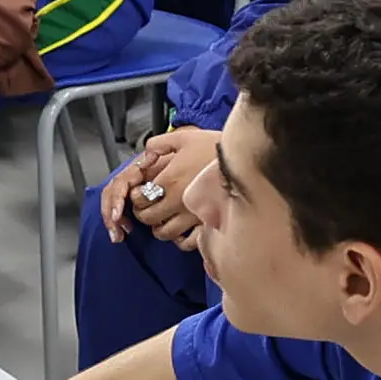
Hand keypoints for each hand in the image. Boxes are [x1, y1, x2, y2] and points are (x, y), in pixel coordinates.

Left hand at [103, 123, 224, 249]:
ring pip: (166, 233)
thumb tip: (147, 152)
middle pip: (149, 218)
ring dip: (160, 227)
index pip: (140, 199)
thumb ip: (158, 143)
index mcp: (169, 180)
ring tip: (165, 218)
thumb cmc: (214, 146)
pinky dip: (181, 240)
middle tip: (150, 206)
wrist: (243, 158)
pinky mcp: (207, 224)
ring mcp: (193, 215)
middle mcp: (178, 201)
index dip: (136, 197)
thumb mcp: (183, 137)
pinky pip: (189, 242)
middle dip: (145, 213)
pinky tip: (182, 230)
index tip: (141, 192)